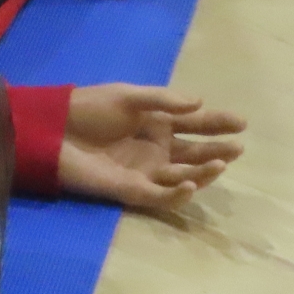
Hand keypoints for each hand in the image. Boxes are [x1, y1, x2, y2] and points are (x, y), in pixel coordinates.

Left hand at [58, 85, 245, 210]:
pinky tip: (189, 182)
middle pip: (195, 152)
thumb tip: (200, 103)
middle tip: (238, 147)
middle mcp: (157, 149)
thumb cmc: (88, 108)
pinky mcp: (132, 189)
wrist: (52, 130)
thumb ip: (162, 100)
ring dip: (203, 171)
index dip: (217, 123)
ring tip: (220, 162)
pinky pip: (161, 196)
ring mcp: (146, 170)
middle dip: (218, 149)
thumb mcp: (127, 97)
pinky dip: (177, 193)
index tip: (241, 122)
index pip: (194, 124)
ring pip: (184, 176)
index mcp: (157, 123)